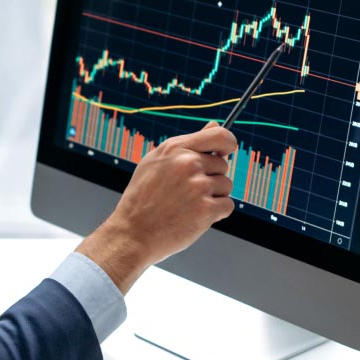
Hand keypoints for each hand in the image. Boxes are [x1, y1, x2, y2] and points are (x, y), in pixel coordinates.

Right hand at [78, 121, 236, 291]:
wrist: (132, 234)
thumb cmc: (142, 198)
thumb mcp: (156, 162)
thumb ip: (187, 144)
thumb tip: (214, 125)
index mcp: (176, 148)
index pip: (220, 136)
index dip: (228, 144)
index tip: (225, 153)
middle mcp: (188, 163)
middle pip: (223, 166)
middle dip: (211, 179)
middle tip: (187, 193)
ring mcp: (198, 186)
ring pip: (226, 186)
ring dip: (214, 197)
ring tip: (188, 206)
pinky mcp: (206, 210)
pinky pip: (227, 206)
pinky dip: (216, 214)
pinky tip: (195, 217)